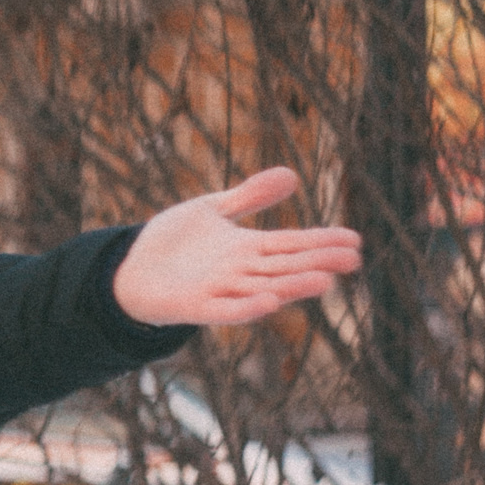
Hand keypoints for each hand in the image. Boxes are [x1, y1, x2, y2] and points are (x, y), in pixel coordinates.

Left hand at [112, 167, 361, 326]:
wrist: (129, 268)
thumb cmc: (174, 242)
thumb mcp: (212, 209)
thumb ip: (249, 196)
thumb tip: (291, 174)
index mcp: (247, 248)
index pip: (292, 244)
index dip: (322, 241)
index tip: (356, 240)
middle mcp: (241, 272)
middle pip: (285, 266)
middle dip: (318, 263)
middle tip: (354, 259)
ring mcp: (220, 290)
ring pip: (263, 288)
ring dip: (292, 287)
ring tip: (325, 281)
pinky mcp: (195, 307)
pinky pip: (225, 309)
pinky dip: (246, 307)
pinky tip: (269, 300)